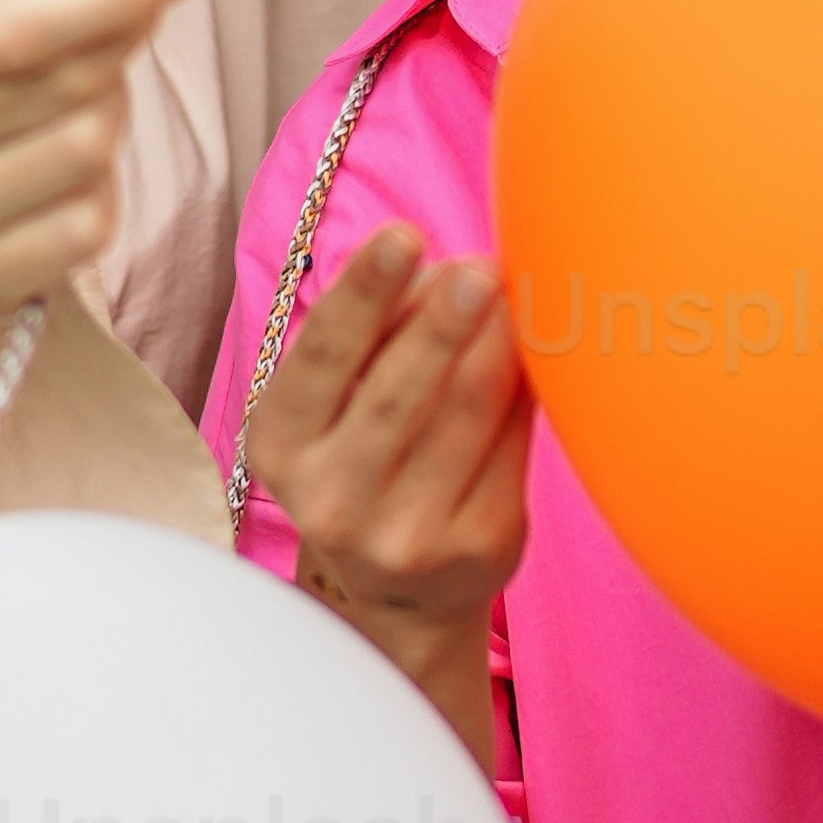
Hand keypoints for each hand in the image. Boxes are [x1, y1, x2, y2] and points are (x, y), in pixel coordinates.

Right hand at [241, 222, 530, 770]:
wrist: (399, 589)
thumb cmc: (365, 458)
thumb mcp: (336, 404)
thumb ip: (377, 333)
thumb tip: (448, 267)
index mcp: (284, 447)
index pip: (322, 357)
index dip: (364, 292)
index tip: (403, 233)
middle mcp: (333, 499)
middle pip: (399, 392)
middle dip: (443, 320)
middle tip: (481, 265)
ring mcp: (407, 534)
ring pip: (467, 413)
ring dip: (499, 340)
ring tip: (517, 290)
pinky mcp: (478, 547)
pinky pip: (512, 445)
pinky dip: (526, 385)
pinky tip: (538, 346)